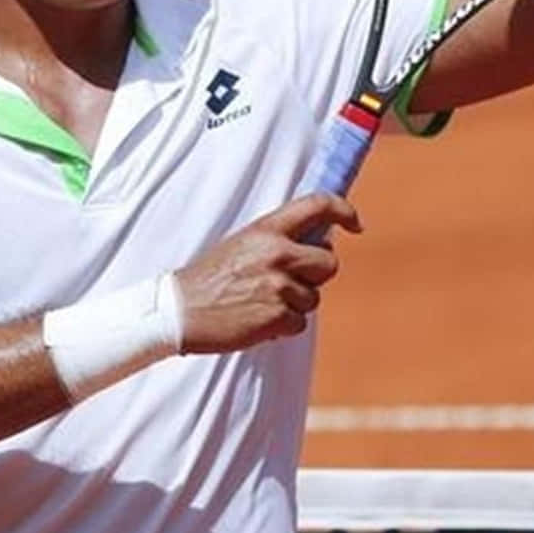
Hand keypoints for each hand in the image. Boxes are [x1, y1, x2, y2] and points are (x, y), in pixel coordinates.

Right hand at [173, 193, 360, 354]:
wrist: (179, 311)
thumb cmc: (210, 278)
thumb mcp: (242, 245)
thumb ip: (278, 241)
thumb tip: (316, 246)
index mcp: (266, 230)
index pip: (317, 206)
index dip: (344, 211)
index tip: (354, 223)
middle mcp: (277, 253)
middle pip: (329, 262)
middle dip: (315, 275)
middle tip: (289, 282)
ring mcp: (279, 285)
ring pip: (314, 298)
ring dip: (293, 304)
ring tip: (259, 303)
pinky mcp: (277, 316)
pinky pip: (299, 323)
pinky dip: (282, 327)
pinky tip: (256, 320)